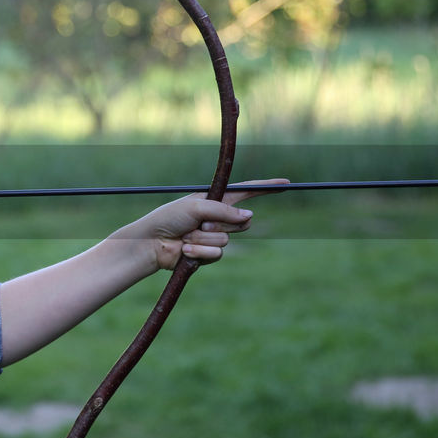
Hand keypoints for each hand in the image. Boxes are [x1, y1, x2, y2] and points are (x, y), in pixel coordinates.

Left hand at [119, 178, 288, 270]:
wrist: (151, 243)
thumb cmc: (168, 218)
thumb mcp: (196, 207)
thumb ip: (224, 210)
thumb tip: (250, 216)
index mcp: (214, 200)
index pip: (245, 192)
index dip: (265, 189)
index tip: (286, 183)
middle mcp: (217, 218)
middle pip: (242, 221)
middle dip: (223, 223)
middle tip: (199, 223)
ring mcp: (214, 236)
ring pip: (226, 239)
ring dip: (204, 238)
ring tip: (185, 237)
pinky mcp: (208, 254)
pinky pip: (217, 253)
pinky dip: (200, 251)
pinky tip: (185, 250)